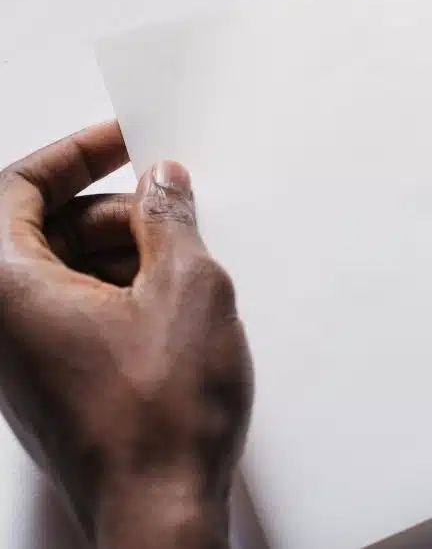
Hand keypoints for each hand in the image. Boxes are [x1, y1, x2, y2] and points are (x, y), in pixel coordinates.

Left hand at [0, 122, 251, 547]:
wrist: (159, 512)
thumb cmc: (160, 419)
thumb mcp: (189, 289)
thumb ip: (172, 220)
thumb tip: (162, 185)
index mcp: (3, 288)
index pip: (15, 188)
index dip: (75, 154)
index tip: (121, 142)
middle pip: (43, 231)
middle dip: (114, 214)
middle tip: (175, 213)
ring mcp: (18, 362)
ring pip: (62, 275)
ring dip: (125, 257)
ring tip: (190, 271)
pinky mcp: (48, 388)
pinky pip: (74, 316)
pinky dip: (121, 298)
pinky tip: (177, 312)